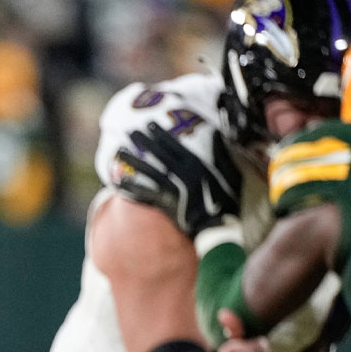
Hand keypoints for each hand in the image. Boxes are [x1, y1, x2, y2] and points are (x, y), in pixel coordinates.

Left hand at [116, 121, 241, 236]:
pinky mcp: (167, 203)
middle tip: (130, 131)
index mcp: (198, 165)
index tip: (149, 125)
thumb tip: (215, 133)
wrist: (219, 226)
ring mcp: (174, 188)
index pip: (175, 146)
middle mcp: (184, 174)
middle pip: (160, 154)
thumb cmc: (227, 200)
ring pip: (149, 170)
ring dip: (133, 160)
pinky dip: (132, 188)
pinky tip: (118, 182)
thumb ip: (222, 153)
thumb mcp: (232, 173)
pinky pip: (146, 193)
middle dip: (144, 141)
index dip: (161, 135)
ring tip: (119, 151)